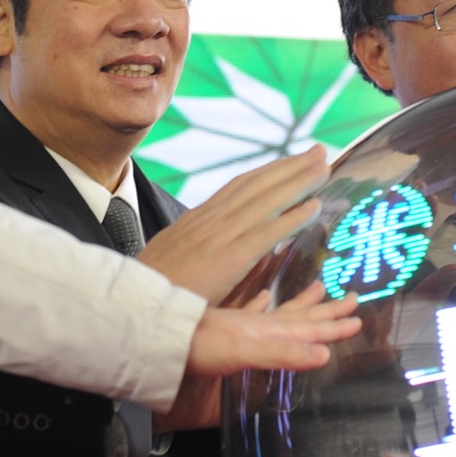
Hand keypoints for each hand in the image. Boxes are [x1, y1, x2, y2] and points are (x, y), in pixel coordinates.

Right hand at [138, 146, 331, 303]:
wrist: (131, 305)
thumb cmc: (151, 289)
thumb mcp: (172, 258)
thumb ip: (194, 247)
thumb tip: (211, 244)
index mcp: (197, 220)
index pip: (239, 187)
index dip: (269, 172)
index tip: (292, 161)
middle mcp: (210, 221)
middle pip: (257, 185)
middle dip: (290, 167)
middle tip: (319, 151)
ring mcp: (219, 237)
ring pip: (266, 202)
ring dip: (299, 182)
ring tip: (324, 167)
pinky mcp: (228, 259)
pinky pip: (266, 233)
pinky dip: (292, 218)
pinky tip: (314, 208)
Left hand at [182, 287, 359, 387]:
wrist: (160, 341)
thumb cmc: (201, 347)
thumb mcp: (247, 352)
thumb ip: (283, 354)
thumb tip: (324, 354)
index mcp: (268, 330)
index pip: (309, 327)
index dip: (334, 325)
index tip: (357, 318)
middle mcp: (258, 325)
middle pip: (300, 316)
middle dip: (327, 311)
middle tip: (351, 300)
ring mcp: (240, 325)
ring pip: (279, 312)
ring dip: (301, 305)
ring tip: (317, 291)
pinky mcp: (223, 331)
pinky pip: (249, 313)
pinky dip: (260, 305)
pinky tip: (263, 299)